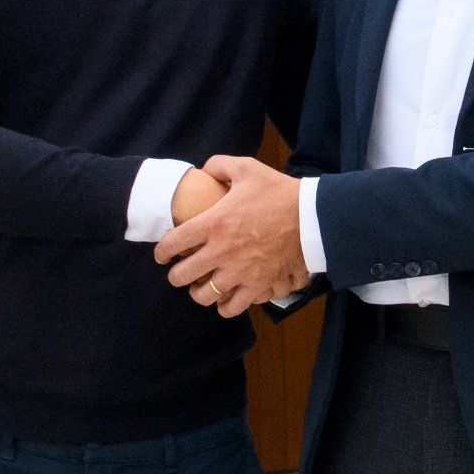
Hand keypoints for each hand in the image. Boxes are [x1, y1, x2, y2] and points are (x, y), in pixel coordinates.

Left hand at [154, 152, 306, 314]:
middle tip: (180, 271)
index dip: (161, 251)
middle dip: (176, 275)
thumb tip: (203, 170)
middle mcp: (221, 251)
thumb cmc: (279, 192)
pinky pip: (232, 307)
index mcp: (213, 223)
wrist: (312, 217)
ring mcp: (239, 272)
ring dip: (198, 292)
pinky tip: (225, 298)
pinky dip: (224, 306)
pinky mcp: (257, 285)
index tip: (162, 254)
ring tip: (201, 286)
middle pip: (181, 276)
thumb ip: (219, 165)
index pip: (172, 244)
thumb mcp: (247, 168)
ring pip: (203, 296)